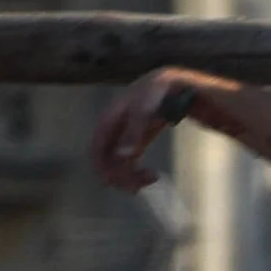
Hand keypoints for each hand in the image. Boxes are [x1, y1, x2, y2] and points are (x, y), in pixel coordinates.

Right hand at [93, 72, 192, 189]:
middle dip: (119, 174)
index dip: (100, 165)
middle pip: (107, 159)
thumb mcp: (145, 111)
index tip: (110, 182)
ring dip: (130, 175)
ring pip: (119, 162)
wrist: (173, 83)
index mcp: (109, 120)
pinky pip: (131, 160)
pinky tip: (153, 175)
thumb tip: (124, 157)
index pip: (97, 147)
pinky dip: (137, 170)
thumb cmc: (156, 93)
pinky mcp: (138, 138)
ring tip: (153, 178)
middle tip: (137, 187)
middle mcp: (114, 129)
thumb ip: (134, 133)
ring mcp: (126, 134)